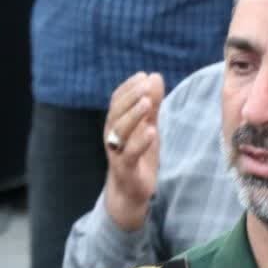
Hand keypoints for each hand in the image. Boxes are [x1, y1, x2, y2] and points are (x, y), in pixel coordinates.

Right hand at [103, 72, 164, 232]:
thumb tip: (155, 76)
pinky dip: (140, 142)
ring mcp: (116, 152)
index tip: (144, 76)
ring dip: (134, 115)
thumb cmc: (139, 156)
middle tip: (146, 85)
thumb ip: (152, 105)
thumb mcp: (148, 127)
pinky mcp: (125, 168)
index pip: (118, 100)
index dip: (129, 87)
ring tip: (148, 103)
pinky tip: (151, 131)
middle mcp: (112, 135)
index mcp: (116, 123)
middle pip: (117, 112)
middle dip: (131, 97)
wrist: (131, 191)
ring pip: (120, 130)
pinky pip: (129, 153)